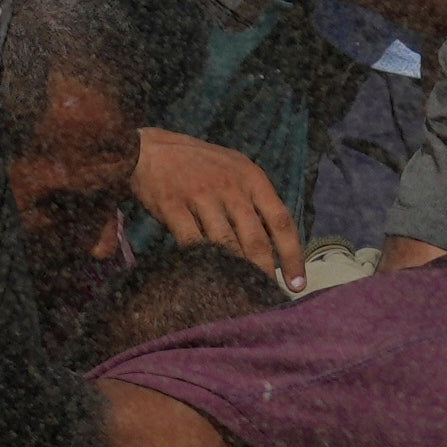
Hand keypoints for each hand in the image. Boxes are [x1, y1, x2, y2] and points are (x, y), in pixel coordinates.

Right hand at [126, 128, 300, 283]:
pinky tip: (207, 279)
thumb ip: (253, 200)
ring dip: (236, 272)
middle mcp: (232, 187)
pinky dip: (202, 262)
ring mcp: (202, 196)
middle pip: (256, 239)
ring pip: (227, 244)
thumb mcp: (234, 169)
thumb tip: (272, 242)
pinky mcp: (173, 206)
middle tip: (268, 296)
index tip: (298, 283)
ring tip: (241, 294)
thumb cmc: (197, 163)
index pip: (282, 221)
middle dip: (265, 272)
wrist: (149, 149)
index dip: (293, 256)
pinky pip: (192, 242)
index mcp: (252, 178)